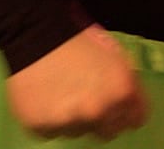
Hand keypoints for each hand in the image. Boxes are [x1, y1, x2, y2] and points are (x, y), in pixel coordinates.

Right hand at [4, 25, 147, 139]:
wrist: (29, 31)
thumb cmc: (74, 38)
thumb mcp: (113, 55)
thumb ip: (127, 84)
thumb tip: (129, 104)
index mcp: (122, 93)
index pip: (134, 120)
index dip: (121, 110)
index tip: (107, 100)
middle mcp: (98, 111)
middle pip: (106, 132)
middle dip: (97, 118)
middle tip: (79, 97)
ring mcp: (68, 121)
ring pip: (75, 132)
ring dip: (69, 118)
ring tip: (55, 92)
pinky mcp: (40, 125)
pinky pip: (48, 131)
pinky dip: (45, 119)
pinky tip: (40, 97)